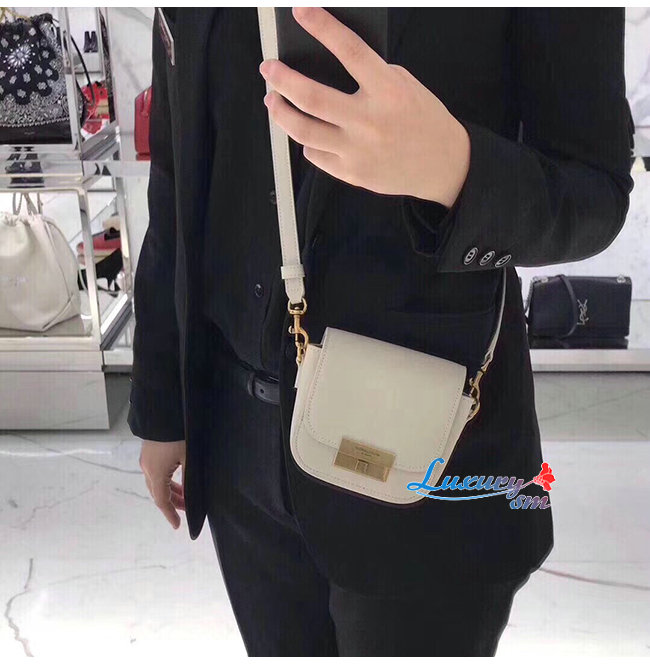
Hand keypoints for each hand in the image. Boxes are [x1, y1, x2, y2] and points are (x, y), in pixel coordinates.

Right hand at [139, 439, 185, 529]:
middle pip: (158, 493)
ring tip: (184, 497)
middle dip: (172, 504)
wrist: (163, 412)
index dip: (170, 514)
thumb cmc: (177, 435)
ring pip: (157, 483)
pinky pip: (156, 474)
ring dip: (170, 492)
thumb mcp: (188, 458)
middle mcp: (147, 469)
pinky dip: (166, 482)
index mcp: (156, 473)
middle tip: (186, 510)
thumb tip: (191, 496)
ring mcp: (146, 460)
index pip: (161, 501)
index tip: (177, 525)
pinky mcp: (149, 453)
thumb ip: (189, 479)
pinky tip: (177, 480)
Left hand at [259, 6, 469, 206]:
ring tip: (273, 101)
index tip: (300, 12)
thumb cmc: (423, 120)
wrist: (442, 166)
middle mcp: (370, 121)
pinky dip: (308, 142)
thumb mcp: (405, 86)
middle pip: (311, 97)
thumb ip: (370, 75)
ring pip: (304, 131)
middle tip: (268, 69)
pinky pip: (316, 155)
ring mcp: (358, 151)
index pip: (349, 51)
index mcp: (388, 91)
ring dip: (280, 114)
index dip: (322, 27)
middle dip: (282, 80)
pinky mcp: (352, 173)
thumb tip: (328, 64)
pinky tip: (307, 134)